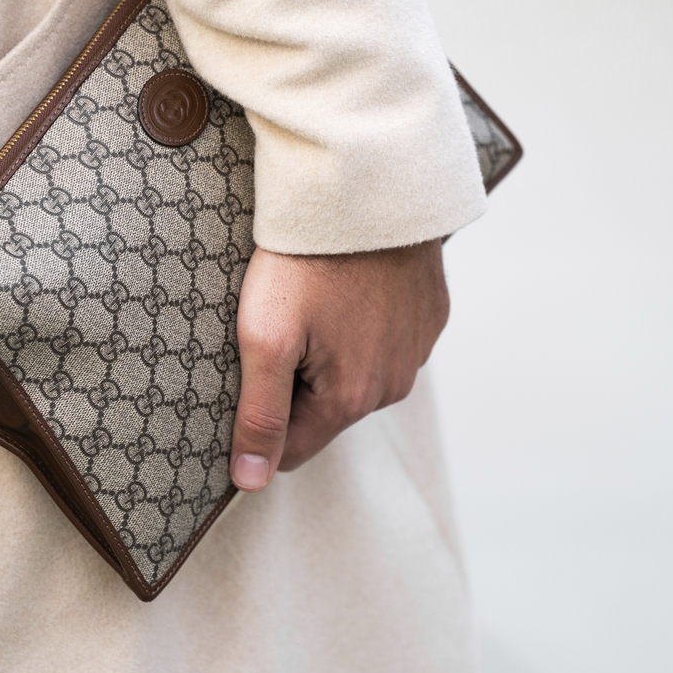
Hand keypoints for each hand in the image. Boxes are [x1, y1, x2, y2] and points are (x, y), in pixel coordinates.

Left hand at [228, 240, 449, 490]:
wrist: (365, 191)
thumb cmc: (306, 261)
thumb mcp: (264, 337)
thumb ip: (259, 415)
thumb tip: (251, 482)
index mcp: (352, 400)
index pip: (292, 449)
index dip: (260, 422)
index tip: (242, 378)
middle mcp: (393, 386)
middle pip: (325, 411)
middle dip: (294, 383)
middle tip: (276, 327)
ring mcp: (417, 349)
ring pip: (357, 375)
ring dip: (329, 353)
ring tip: (310, 302)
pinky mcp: (430, 314)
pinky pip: (386, 338)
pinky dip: (362, 323)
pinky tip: (344, 288)